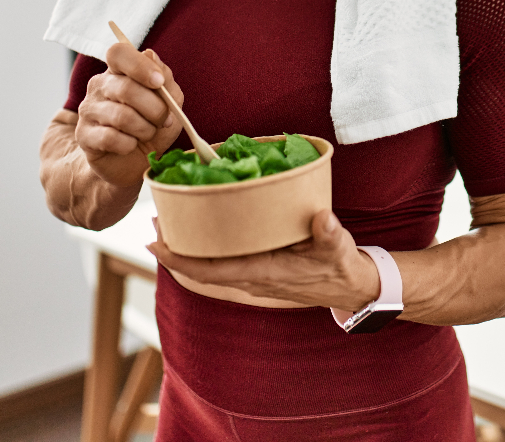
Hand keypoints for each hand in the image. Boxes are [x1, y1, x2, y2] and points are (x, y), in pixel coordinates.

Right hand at [75, 43, 184, 188]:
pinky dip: (129, 144)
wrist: (136, 162)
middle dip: (155, 109)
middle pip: (125, 88)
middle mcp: (99, 85)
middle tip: (164, 121)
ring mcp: (88, 109)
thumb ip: (165, 78)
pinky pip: (111, 138)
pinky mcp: (83, 135)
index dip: (140, 66)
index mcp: (119, 71)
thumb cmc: (153, 126)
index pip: (118, 53)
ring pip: (121, 116)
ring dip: (145, 129)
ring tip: (147, 134)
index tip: (159, 82)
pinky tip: (130, 145)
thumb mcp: (171, 101)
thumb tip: (150, 54)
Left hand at [147, 210, 381, 311]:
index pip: (210, 271)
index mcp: (263, 272)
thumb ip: (329, 233)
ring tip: (170, 222)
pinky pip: (221, 263)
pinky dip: (205, 249)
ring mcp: (253, 276)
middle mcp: (251, 278)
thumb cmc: (340, 266)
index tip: (155, 244)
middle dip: (174, 249)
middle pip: (200, 269)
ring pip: (208, 267)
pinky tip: (201, 231)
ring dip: (187, 249)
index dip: (179, 260)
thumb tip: (322, 218)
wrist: (349, 287)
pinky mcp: (258, 270)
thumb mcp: (338, 247)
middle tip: (155, 221)